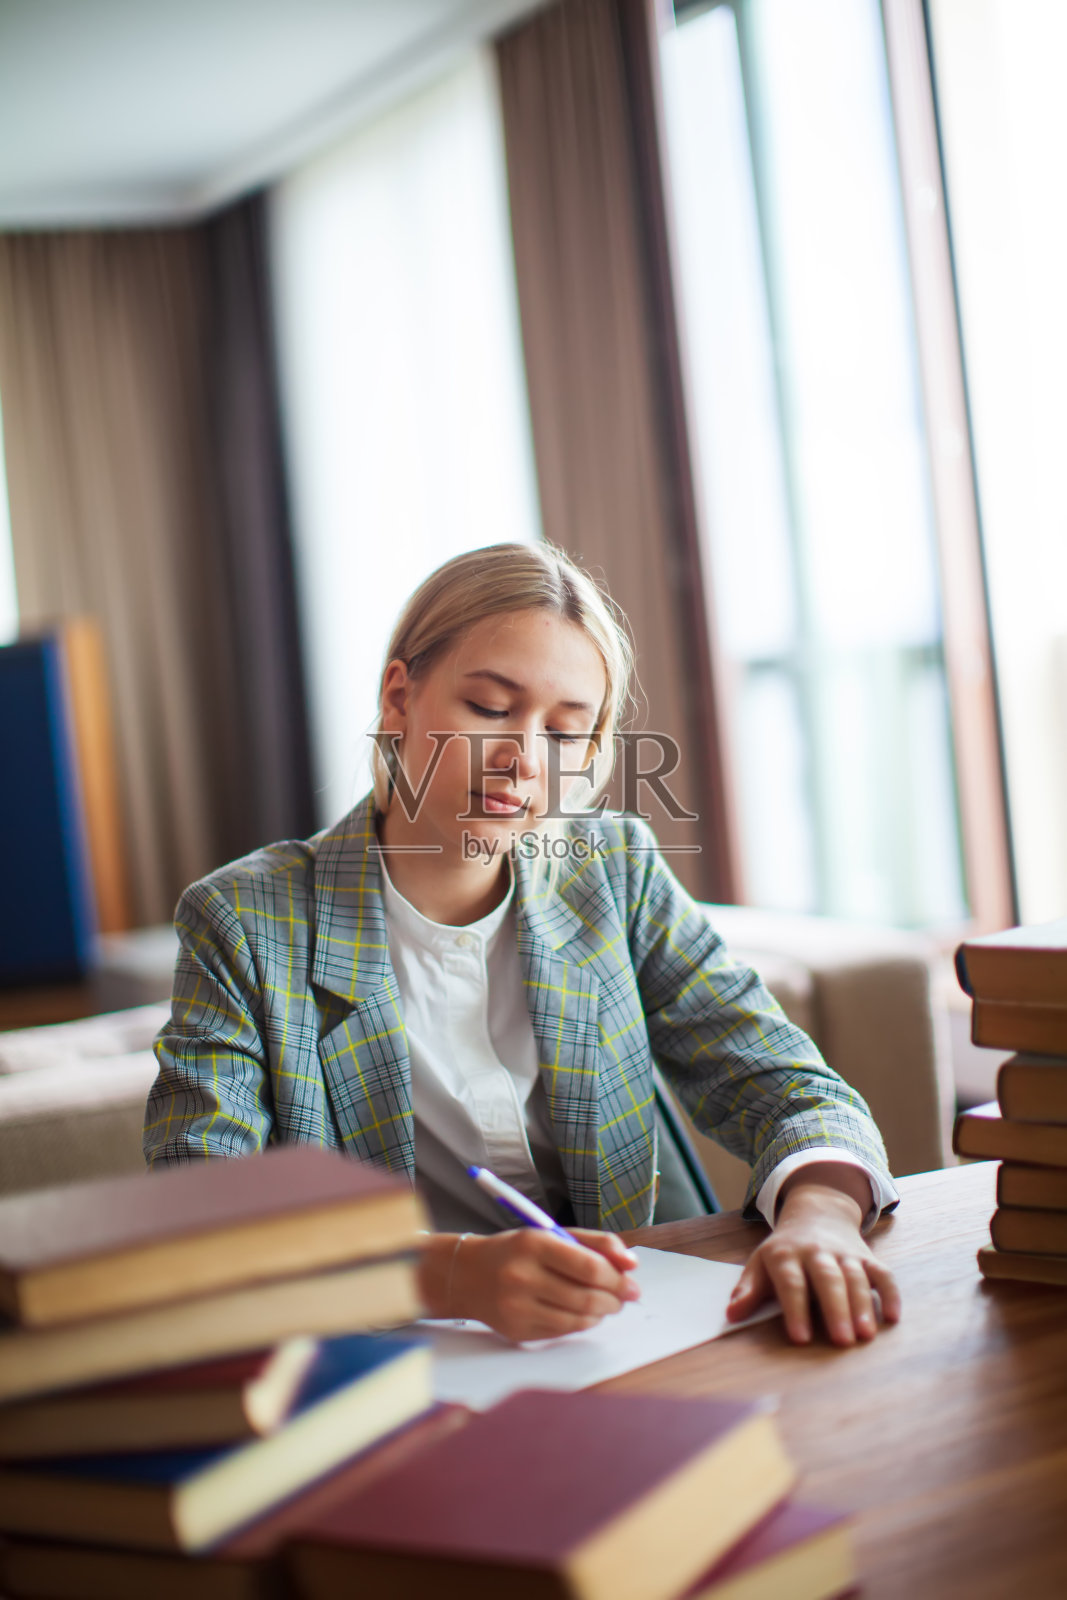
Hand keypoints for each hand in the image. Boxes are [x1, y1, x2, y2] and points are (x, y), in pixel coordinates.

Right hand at [420, 1228, 639, 1342]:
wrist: (469, 1275)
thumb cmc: (518, 1252)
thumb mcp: (552, 1234)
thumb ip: (595, 1243)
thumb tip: (632, 1264)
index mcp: (533, 1244)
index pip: (589, 1266)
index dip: (617, 1277)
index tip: (631, 1280)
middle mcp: (522, 1276)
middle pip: (588, 1296)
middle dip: (616, 1298)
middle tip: (625, 1295)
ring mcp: (518, 1308)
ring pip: (580, 1318)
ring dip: (603, 1312)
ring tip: (607, 1303)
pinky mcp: (518, 1331)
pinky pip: (565, 1332)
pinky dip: (584, 1323)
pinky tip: (585, 1313)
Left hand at [725, 1173, 900, 1346]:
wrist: (816, 1211)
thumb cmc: (784, 1250)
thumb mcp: (760, 1263)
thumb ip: (748, 1290)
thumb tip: (731, 1315)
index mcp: (786, 1255)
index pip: (791, 1282)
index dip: (795, 1309)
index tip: (800, 1338)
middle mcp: (817, 1252)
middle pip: (827, 1279)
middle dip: (835, 1309)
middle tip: (841, 1340)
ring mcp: (844, 1253)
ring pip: (855, 1277)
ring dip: (862, 1305)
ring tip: (865, 1335)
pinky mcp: (866, 1256)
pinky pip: (882, 1272)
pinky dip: (890, 1293)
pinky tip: (893, 1317)